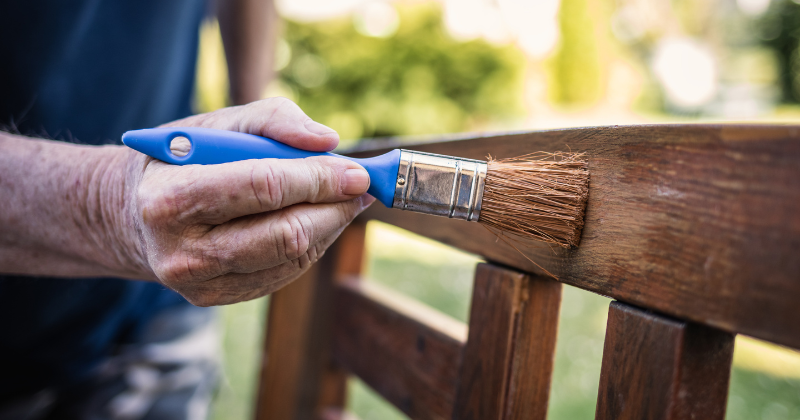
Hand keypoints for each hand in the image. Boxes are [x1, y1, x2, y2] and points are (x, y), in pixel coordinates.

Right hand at [124, 98, 372, 305]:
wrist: (134, 214)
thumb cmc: (184, 158)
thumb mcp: (217, 124)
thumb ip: (274, 120)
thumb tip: (328, 141)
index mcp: (171, 198)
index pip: (263, 188)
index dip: (318, 178)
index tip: (357, 171)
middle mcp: (181, 251)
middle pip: (284, 233)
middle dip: (333, 206)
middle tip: (360, 186)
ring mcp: (199, 283)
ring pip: (292, 257)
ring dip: (330, 225)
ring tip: (341, 198)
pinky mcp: (217, 298)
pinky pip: (284, 273)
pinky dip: (312, 244)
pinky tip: (315, 220)